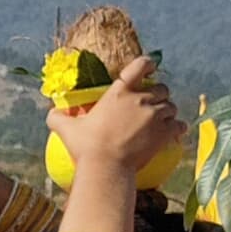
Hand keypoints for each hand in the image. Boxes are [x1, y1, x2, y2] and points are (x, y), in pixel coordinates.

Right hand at [45, 52, 179, 187]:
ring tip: (162, 121)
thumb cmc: (86, 148)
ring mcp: (155, 116)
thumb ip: (58, 117)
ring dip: (168, 112)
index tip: (151, 66)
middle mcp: (140, 99)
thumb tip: (51, 112)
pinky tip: (175, 132)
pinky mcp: (165, 133)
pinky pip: (179, 124)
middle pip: (162, 88)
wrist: (106, 168)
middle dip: (160, 94)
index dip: (148, 63)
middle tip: (153, 105)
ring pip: (172, 106)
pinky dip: (178, 128)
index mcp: (119, 92)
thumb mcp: (67, 129)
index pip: (140, 66)